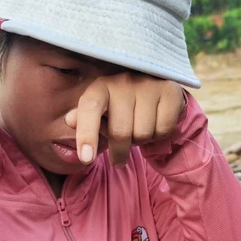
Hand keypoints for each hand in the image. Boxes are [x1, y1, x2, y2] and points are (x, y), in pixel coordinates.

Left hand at [64, 73, 184, 166]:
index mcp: (100, 86)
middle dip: (119, 152)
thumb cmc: (119, 106)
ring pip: (143, 134)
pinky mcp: (170, 91)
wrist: (155, 88)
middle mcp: (124, 82)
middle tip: (118, 158)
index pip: (89, 109)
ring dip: (141, 142)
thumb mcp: (99, 112)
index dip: (86, 134)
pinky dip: (158, 135)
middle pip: (120, 132)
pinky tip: (154, 125)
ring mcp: (149, 85)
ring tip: (139, 131)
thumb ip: (84, 119)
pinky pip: (162, 129)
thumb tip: (70, 119)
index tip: (86, 159)